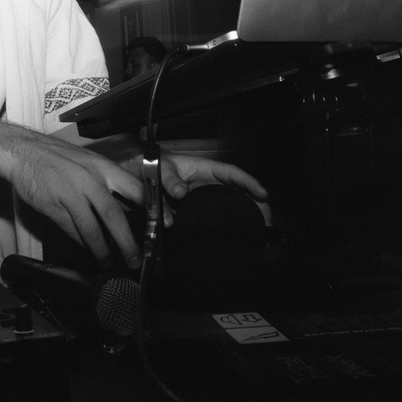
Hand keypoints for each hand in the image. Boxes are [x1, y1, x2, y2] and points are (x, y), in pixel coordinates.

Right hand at [0, 126, 148, 265]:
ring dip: (102, 249)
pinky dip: (82, 243)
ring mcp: (71, 193)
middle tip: (136, 258)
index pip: (135, 188)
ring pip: (92, 228)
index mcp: (103, 167)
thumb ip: (107, 183)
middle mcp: (90, 180)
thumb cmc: (58, 158)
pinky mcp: (54, 206)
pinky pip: (72, 230)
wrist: (23, 151)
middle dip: (128, 241)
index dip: (152, 207)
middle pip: (114, 214)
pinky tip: (88, 250)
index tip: (165, 223)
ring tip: (108, 262)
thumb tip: (126, 208)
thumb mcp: (88, 162)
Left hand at [147, 151, 269, 226]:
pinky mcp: (192, 210)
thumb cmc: (151, 164)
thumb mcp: (161, 167)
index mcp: (203, 169)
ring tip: (257, 229)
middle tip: (266, 218)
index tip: (262, 193)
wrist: (135, 174)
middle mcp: (206, 183)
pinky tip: (231, 237)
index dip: (248, 183)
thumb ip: (169, 179)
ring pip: (228, 206)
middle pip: (236, 192)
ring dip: (242, 216)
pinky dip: (221, 226)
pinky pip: (209, 218)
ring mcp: (201, 197)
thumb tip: (181, 192)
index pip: (232, 174)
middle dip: (253, 203)